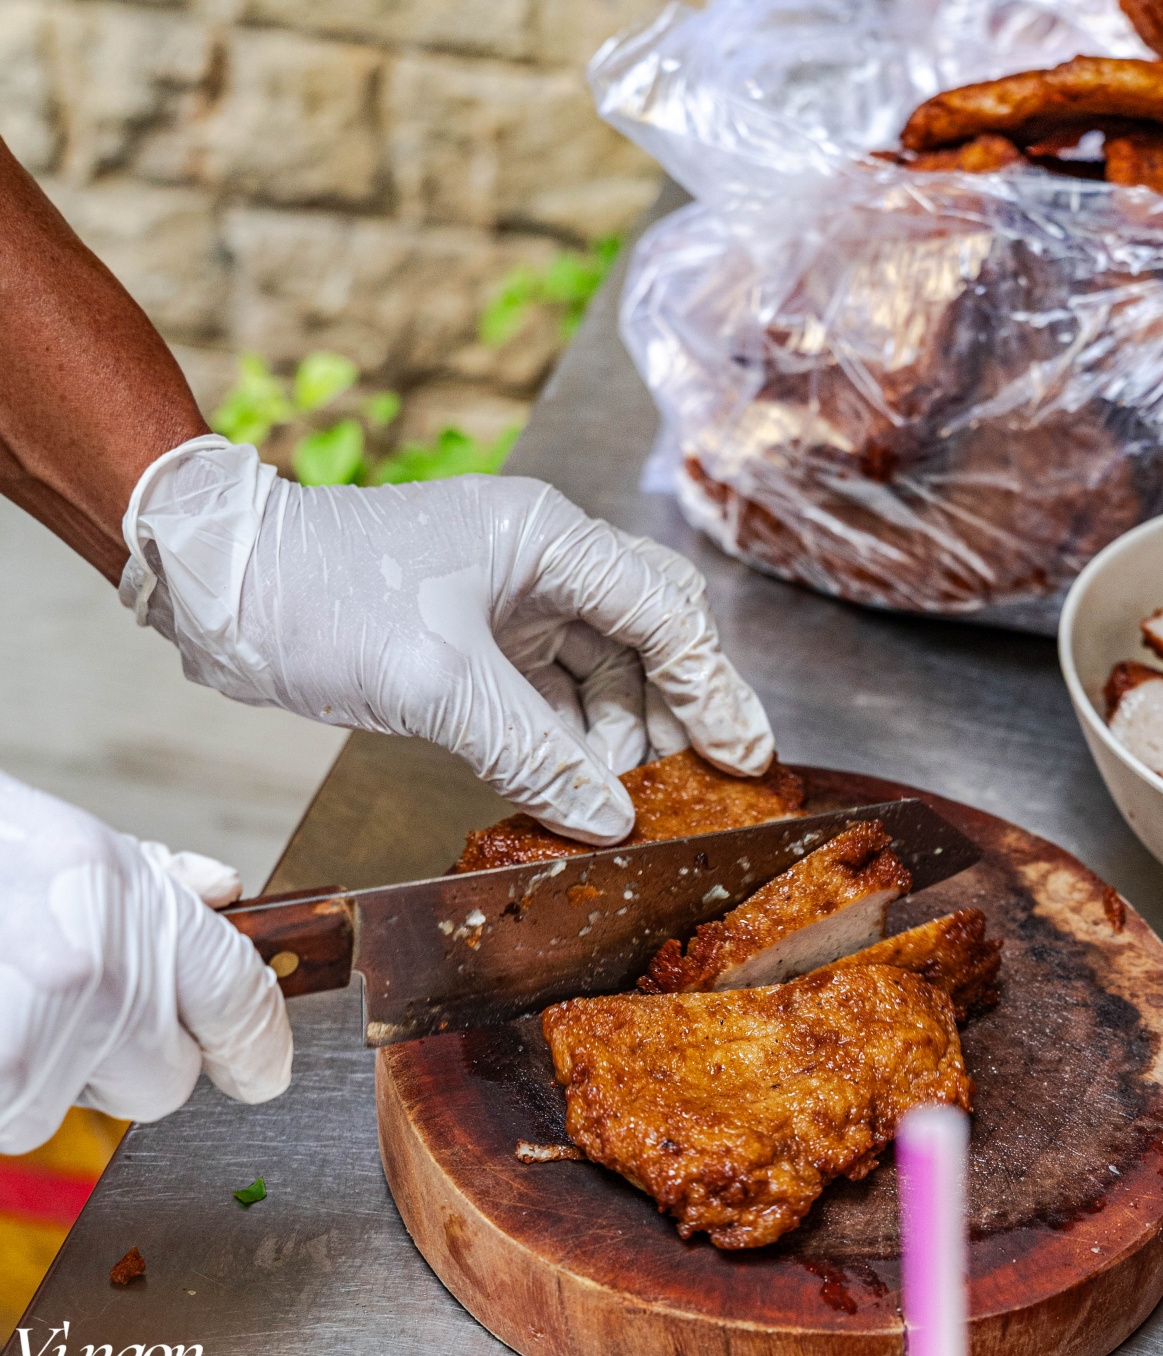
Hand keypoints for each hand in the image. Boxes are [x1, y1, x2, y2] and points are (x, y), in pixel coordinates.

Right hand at [0, 770, 290, 1154]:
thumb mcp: (70, 844)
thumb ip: (153, 883)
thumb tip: (224, 892)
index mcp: (133, 905)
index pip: (239, 998)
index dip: (259, 1044)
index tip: (260, 1071)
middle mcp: (98, 975)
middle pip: (164, 1082)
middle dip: (127, 1060)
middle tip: (69, 1008)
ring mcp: (34, 1039)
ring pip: (67, 1109)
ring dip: (39, 1075)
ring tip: (3, 1003)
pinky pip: (9, 1120)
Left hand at [120, 437, 773, 843]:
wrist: (223, 587)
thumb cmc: (320, 600)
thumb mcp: (436, 684)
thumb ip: (533, 752)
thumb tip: (610, 818)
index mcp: (548, 537)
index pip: (664, 611)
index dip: (713, 687)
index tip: (747, 756)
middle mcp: (542, 559)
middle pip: (649, 632)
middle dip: (676, 709)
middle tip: (704, 783)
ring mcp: (511, 597)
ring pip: (602, 666)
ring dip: (618, 734)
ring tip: (623, 802)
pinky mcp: (478, 637)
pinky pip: (550, 690)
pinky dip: (567, 739)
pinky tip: (575, 789)